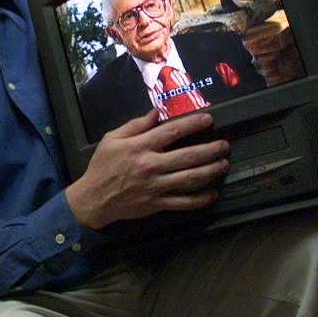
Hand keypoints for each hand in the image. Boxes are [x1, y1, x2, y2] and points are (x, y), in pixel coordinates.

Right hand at [66, 110, 229, 229]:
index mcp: (139, 147)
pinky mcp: (157, 203)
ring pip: (190, 178)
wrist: (94, 199)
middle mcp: (150, 166)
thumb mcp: (112, 140)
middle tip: (224, 145)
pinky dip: (201, 199)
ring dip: (211, 170)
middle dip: (210, 149)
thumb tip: (154, 114)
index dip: (192, 124)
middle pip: (188, 156)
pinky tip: (212, 193)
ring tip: (223, 164)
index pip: (171, 132)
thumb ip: (134, 126)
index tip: (207, 119)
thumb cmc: (102, 168)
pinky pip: (184, 202)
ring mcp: (155, 186)